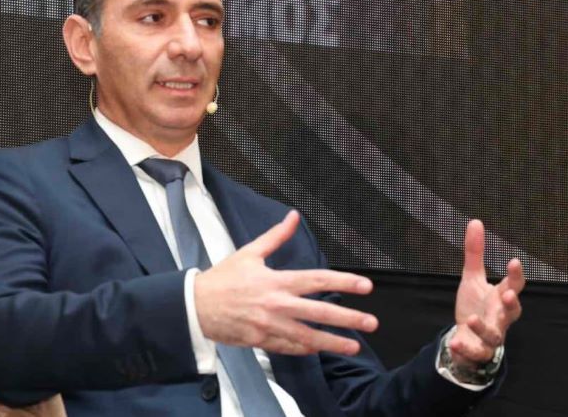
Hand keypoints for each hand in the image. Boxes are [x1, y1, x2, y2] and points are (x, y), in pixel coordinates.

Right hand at [194, 210, 378, 355]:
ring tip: (354, 345)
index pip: (318, 280)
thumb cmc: (222, 279)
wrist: (195, 306)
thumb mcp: (249, 252)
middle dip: (349, 318)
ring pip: (309, 336)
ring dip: (333, 342)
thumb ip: (276, 236)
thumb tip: (293, 217)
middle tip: (371, 322)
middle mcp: (277, 304)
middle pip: (320, 312)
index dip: (345, 282)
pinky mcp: (262, 341)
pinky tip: (319, 349)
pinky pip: (289, 347)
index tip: (365, 287)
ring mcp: (270, 326)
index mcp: (277, 281)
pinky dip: (306, 349)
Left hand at [450, 219, 524, 366]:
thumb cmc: (475, 306)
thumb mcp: (472, 278)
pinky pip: (476, 353)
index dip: (516, 274)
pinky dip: (466, 349)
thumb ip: (475, 253)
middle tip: (508, 294)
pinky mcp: (479, 351)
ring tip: (472, 319)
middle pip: (513, 312)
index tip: (513, 261)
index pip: (514, 285)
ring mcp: (492, 336)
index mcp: (501, 298)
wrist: (467, 337)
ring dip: (484, 327)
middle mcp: (501, 318)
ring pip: (494, 335)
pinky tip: (454, 343)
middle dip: (512, 304)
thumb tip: (475, 221)